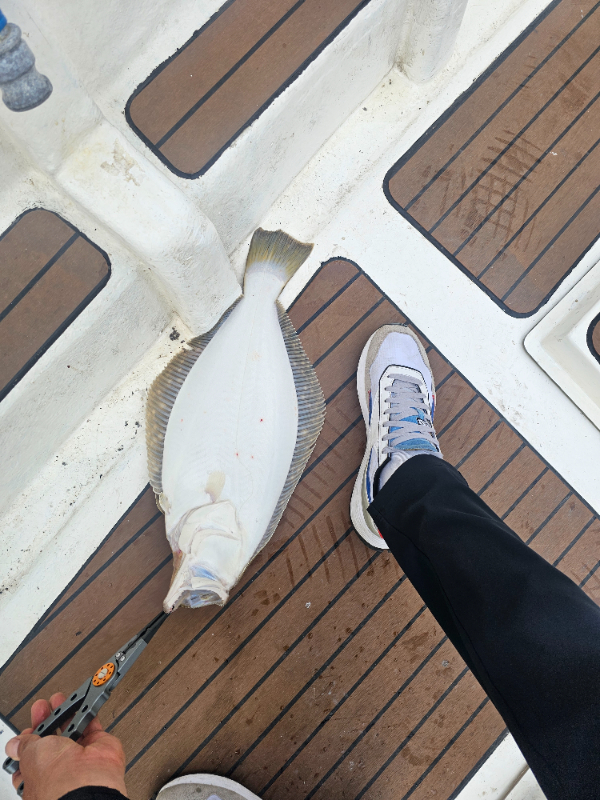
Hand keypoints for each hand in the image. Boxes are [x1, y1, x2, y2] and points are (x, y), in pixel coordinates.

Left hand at [4, 693, 127, 799]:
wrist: (86, 782)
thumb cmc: (55, 778)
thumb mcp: (31, 754)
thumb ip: (24, 745)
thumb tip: (14, 744)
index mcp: (37, 776)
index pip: (31, 757)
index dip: (30, 741)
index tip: (29, 727)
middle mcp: (59, 768)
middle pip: (52, 740)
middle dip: (48, 721)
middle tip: (44, 707)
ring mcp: (80, 757)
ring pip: (72, 730)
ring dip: (67, 714)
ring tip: (60, 699)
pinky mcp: (98, 746)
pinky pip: (92, 725)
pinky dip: (89, 712)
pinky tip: (82, 702)